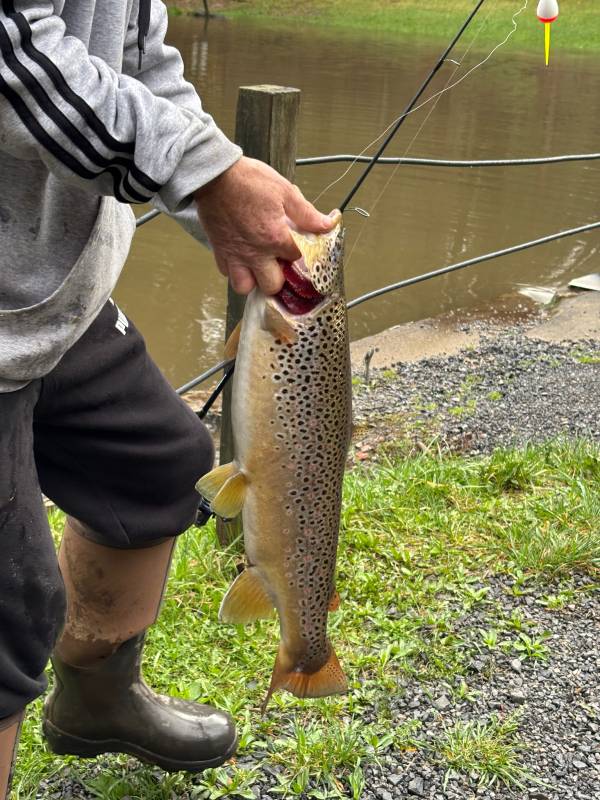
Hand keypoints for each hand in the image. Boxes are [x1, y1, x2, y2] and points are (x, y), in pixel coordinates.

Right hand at [194, 156, 335, 294]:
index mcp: (274, 238)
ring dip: (254, 281)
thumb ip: (306, 213)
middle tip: (280, 263)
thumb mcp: (284, 191)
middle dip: (279, 278)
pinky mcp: (219, 251)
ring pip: (245, 287)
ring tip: (260, 267)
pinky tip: (242, 257)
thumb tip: (329, 224)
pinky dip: (235, 270)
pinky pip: (227, 273)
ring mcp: (235, 255)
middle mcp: (255, 253)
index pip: (297, 259)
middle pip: (272, 285)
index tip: (299, 246)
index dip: (301, 254)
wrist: (214, 175)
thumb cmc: (248, 180)